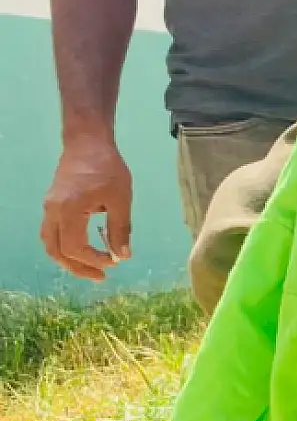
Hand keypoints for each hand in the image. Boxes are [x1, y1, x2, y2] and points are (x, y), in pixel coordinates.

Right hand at [41, 136, 132, 280]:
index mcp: (68, 211)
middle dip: (77, 267)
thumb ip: (120, 229)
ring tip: (91, 268)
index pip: (74, 247)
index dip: (93, 260)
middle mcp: (53, 212)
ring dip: (68, 259)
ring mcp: (49, 208)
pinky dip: (64, 246)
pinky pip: (52, 233)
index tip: (113, 262)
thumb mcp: (121, 199)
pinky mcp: (52, 205)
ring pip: (50, 243)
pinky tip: (83, 250)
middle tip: (100, 277)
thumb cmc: (107, 168)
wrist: (87, 143)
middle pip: (56, 250)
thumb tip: (122, 256)